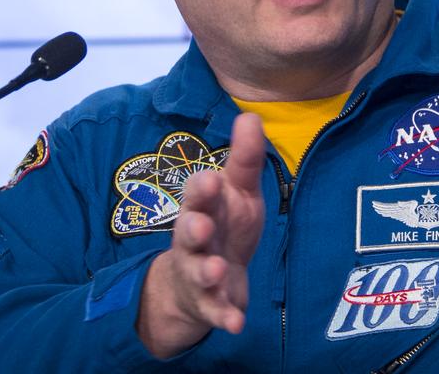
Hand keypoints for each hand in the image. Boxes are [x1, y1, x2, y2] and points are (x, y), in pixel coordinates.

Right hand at [136, 113, 265, 357]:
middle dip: (193, 228)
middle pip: (189, 232)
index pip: (198, 195)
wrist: (202, 280)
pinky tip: (235, 323)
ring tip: (216, 270)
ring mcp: (199, 272)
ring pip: (198, 271)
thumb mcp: (238, 192)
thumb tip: (250, 115)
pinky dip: (224, 317)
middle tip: (201, 225)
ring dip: (206, 271)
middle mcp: (195, 239)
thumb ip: (244, 159)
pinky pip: (215, 312)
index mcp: (203, 208)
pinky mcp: (210, 303)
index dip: (202, 189)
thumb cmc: (224, 225)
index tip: (212, 180)